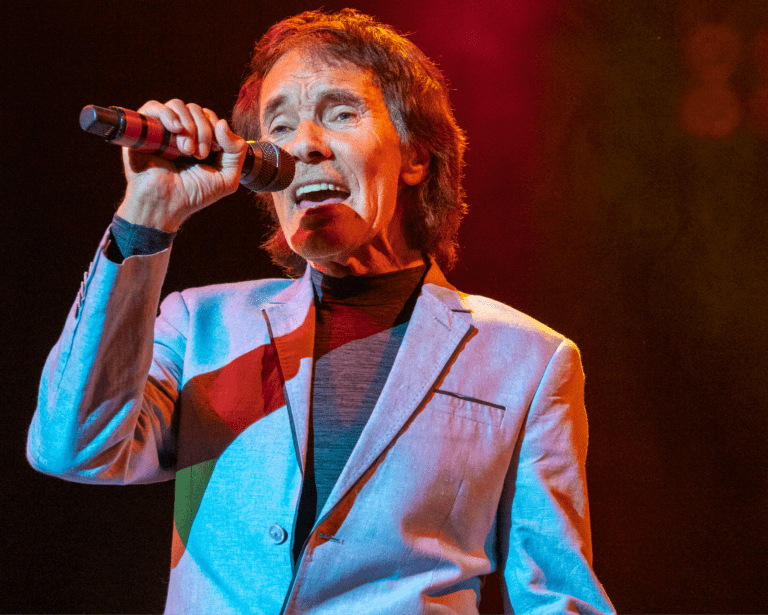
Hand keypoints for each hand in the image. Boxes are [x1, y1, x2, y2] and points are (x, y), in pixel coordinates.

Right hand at [116, 99, 247, 231]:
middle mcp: (182, 132)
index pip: (211, 118)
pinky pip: (155, 107)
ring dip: (188, 125)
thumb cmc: (194, 195)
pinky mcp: (144, 129)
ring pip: (179, 105)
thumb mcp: (227, 178)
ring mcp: (162, 129)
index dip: (216, 129)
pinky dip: (168, 114)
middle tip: (199, 155)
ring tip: (186, 150)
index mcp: (200, 140)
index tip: (212, 151)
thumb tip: (222, 122)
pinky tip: (176, 130)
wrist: (165, 205)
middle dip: (203, 130)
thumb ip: (236, 151)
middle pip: (197, 110)